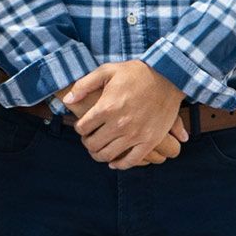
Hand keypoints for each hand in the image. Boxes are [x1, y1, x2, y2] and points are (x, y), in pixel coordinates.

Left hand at [67, 61, 188, 168]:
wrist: (168, 76)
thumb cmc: (135, 73)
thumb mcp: (106, 71)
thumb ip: (83, 85)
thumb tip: (67, 100)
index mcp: (106, 108)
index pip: (82, 128)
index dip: (79, 128)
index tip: (83, 126)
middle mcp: (120, 124)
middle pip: (93, 144)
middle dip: (87, 142)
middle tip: (89, 138)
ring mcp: (136, 134)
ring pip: (109, 155)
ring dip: (99, 155)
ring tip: (99, 149)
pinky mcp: (151, 140)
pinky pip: (132, 160)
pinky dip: (120, 165)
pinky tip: (114, 162)